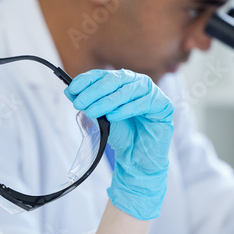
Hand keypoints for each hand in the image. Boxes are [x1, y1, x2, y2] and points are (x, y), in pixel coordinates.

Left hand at [65, 69, 172, 219]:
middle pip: (115, 80)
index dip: (87, 80)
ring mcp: (152, 92)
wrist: (138, 158)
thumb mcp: (101, 117)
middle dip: (94, 91)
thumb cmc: (122, 135)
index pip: (103, 75)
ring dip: (107, 101)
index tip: (72, 89)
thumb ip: (89, 103)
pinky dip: (126, 109)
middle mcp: (138, 83)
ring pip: (128, 90)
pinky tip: (112, 116)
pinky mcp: (163, 105)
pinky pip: (144, 103)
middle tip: (80, 103)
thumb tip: (71, 91)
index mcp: (123, 82)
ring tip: (92, 111)